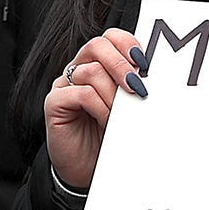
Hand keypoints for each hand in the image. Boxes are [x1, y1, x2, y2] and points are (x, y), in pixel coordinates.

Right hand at [43, 26, 145, 194]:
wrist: (86, 171)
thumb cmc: (108, 138)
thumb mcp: (127, 110)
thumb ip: (134, 89)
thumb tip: (154, 77)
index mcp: (97, 65)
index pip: (110, 38)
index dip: (128, 44)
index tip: (145, 63)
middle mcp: (78, 71)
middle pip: (97, 45)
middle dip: (121, 64)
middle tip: (136, 86)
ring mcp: (64, 86)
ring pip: (91, 71)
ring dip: (113, 94)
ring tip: (122, 115)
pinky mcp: (54, 103)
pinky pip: (80, 93)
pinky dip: (100, 107)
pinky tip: (107, 121)